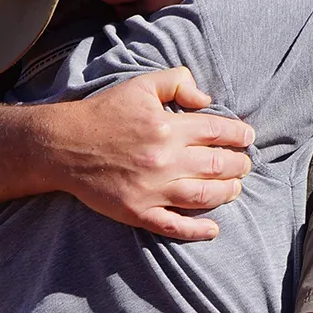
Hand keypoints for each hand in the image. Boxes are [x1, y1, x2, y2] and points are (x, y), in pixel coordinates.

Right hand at [44, 67, 254, 240]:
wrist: (64, 145)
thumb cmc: (104, 112)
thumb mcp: (141, 85)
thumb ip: (177, 82)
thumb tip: (206, 98)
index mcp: (168, 126)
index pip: (218, 132)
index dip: (239, 135)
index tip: (248, 137)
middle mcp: (164, 159)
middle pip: (217, 165)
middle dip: (239, 165)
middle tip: (246, 164)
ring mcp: (152, 188)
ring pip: (203, 196)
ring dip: (227, 193)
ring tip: (236, 188)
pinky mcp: (138, 211)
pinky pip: (174, 225)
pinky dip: (197, 230)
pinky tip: (213, 229)